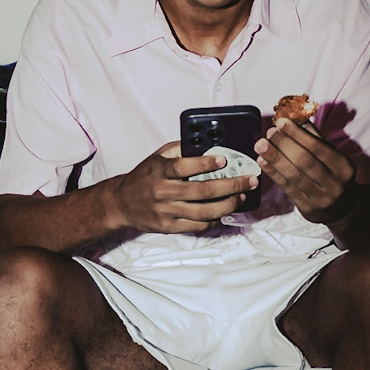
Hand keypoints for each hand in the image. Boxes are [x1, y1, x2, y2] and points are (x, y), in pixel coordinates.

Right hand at [112, 141, 255, 234]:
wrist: (121, 203)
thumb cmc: (143, 178)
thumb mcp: (156, 157)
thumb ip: (178, 150)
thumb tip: (204, 142)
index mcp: (160, 171)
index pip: (184, 166)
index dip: (205, 163)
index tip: (223, 160)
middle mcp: (163, 192)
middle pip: (202, 191)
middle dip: (231, 185)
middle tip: (248, 180)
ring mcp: (166, 212)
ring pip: (204, 211)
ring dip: (228, 205)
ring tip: (241, 197)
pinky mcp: (169, 227)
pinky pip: (197, 225)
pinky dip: (214, 219)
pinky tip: (224, 212)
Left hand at [255, 117, 356, 223]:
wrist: (344, 209)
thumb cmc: (336, 176)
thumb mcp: (334, 156)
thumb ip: (317, 138)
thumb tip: (297, 118)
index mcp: (343, 166)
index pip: (317, 147)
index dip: (297, 134)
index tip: (281, 122)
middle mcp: (334, 183)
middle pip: (304, 161)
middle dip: (284, 144)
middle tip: (269, 133)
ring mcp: (320, 198)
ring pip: (293, 175)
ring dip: (274, 158)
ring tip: (260, 145)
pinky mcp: (307, 208)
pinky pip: (287, 187)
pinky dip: (273, 173)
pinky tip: (263, 162)